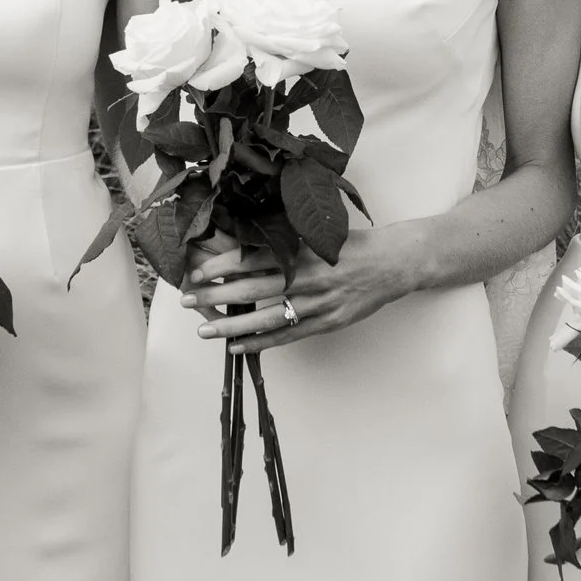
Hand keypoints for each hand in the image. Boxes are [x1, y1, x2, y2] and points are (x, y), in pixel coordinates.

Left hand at [180, 216, 418, 350]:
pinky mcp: (327, 322)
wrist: (393, 263)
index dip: (223, 267)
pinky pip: (288, 335)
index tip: (197, 272)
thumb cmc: (353, 244)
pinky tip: (237, 347)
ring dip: (232, 325)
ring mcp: (317, 303)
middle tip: (186, 300)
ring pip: (267, 317)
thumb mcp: (319, 233)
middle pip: (253, 288)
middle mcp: (307, 277)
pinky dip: (261, 343)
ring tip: (204, 331)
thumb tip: (246, 238)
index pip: (254, 258)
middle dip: (216, 296)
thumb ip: (287, 238)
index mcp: (302, 250)